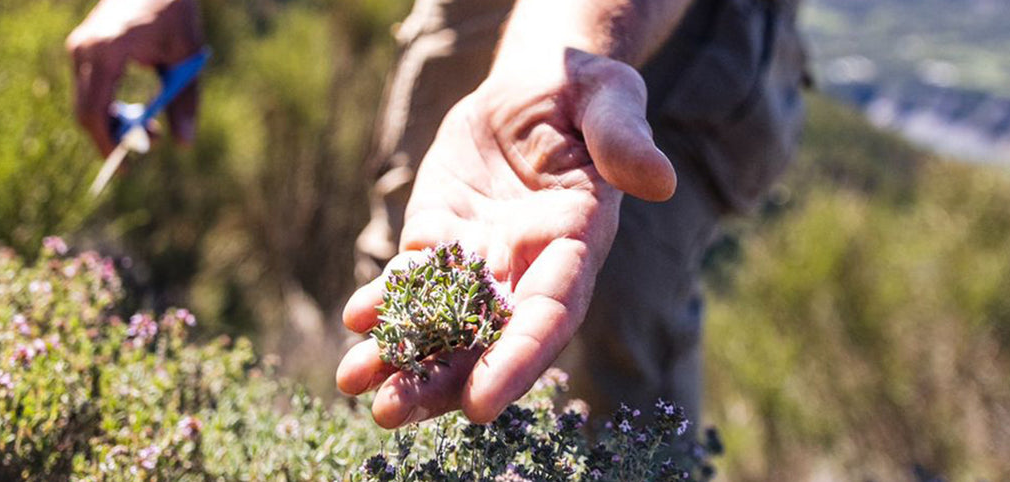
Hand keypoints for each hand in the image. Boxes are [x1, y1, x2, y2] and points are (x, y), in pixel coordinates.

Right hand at [66, 0, 202, 154]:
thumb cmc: (174, 12)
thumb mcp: (186, 57)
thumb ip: (185, 101)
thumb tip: (185, 144)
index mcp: (108, 50)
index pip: (94, 110)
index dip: (106, 143)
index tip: (123, 168)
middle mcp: (85, 48)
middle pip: (85, 111)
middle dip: (113, 137)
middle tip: (149, 145)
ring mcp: (80, 46)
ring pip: (85, 102)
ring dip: (113, 124)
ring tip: (151, 127)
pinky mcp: (82, 46)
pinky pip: (88, 89)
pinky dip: (107, 107)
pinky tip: (135, 112)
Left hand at [336, 49, 675, 427]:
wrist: (539, 83)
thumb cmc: (586, 91)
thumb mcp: (610, 97)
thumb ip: (624, 140)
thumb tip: (658, 182)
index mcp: (576, 245)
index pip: (548, 316)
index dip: (516, 360)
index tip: (481, 403)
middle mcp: (526, 265)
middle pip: (483, 338)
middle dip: (439, 379)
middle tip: (389, 413)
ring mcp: (479, 254)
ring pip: (439, 319)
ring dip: (399, 355)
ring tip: (352, 382)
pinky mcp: (439, 231)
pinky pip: (410, 276)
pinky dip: (382, 300)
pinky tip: (355, 318)